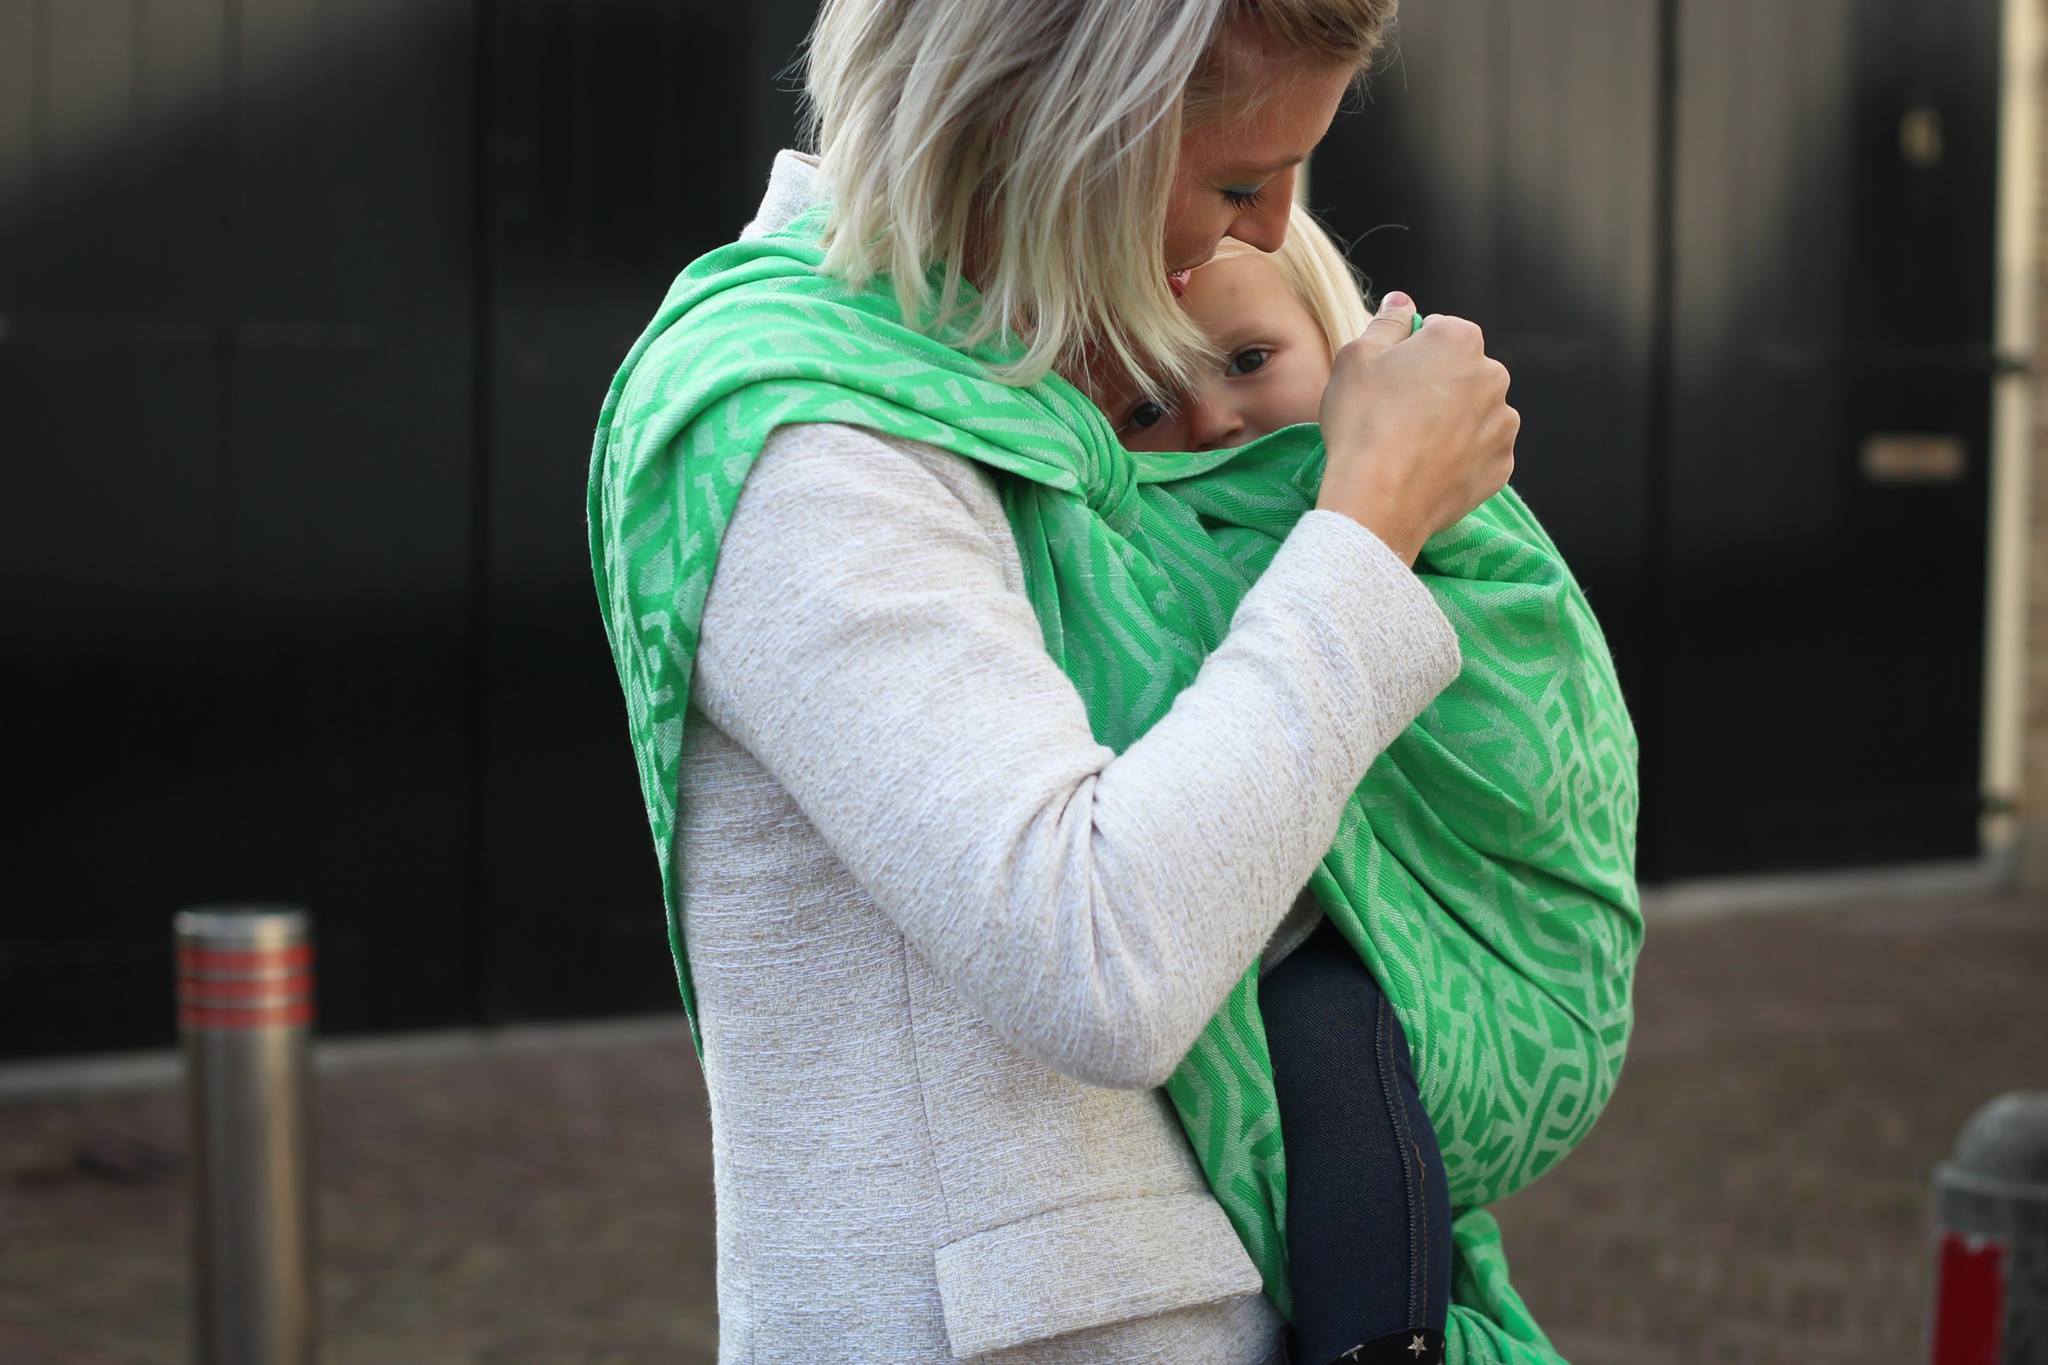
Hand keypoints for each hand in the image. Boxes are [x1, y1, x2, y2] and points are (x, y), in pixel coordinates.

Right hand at [1314, 291, 1518, 564]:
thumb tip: (1401, 302)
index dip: (1409, 352)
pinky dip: (1460, 457)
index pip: (1439, 330)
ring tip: (1411, 446)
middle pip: (1463, 371)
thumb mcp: (1356, 357)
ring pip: (1475, 412)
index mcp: (1460, 340)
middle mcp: (1494, 376)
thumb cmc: (1363, 422)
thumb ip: (1387, 322)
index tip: (1388, 378)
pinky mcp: (1502, 466)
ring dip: (1452, 421)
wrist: (1378, 500)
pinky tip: (1427, 468)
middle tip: (1396, 414)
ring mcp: (1503, 424)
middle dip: (1437, 385)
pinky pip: (1480, 452)